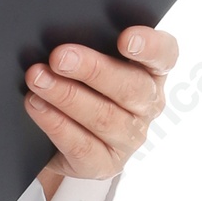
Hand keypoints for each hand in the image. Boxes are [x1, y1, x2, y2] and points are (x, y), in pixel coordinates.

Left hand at [24, 23, 176, 191]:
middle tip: (59, 57)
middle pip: (130, 87)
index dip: (150, 47)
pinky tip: (37, 106)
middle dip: (92, 70)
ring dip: (66, 95)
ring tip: (38, 79)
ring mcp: (130, 139)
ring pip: (103, 117)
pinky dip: (56, 123)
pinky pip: (82, 145)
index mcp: (152, 72)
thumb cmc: (82, 86)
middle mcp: (148, 105)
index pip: (164, 55)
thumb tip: (62, 35)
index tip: (126, 39)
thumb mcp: (91, 64)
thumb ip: (90, 46)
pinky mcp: (105, 165)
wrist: (63, 139)